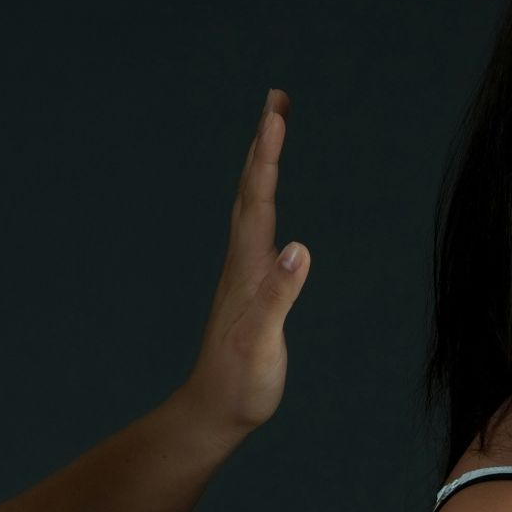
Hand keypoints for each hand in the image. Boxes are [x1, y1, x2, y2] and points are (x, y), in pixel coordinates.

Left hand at [177, 89, 309, 440]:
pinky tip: (266, 200)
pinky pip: (256, 227)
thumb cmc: (240, 385)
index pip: (259, 199)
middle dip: (264, 142)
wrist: (213, 413)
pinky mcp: (248, 287)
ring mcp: (242, 273)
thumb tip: (297, 250)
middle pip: (251, 189)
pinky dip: (263, 198)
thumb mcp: (262, 344)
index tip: (276, 112)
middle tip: (278, 99)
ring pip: (251, 204)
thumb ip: (278, 297)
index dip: (268, 154)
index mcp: (248, 269)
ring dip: (261, 164)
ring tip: (273, 132)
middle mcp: (242, 262)